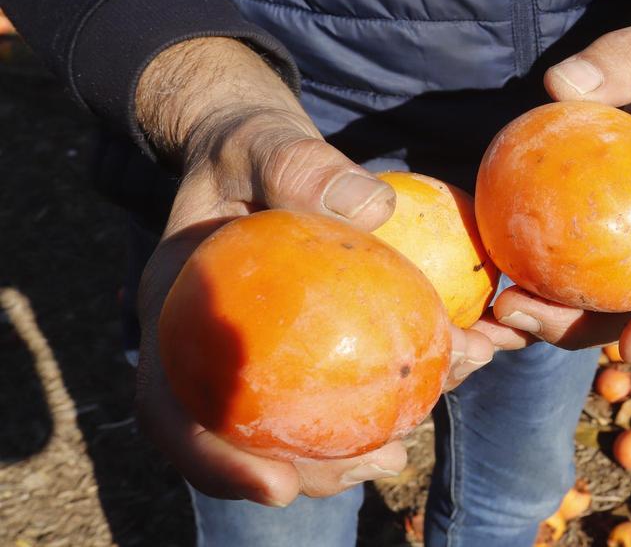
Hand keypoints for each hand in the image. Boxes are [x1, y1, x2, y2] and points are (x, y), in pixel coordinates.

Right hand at [133, 39, 492, 505]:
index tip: (276, 488)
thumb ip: (300, 166)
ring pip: (298, 426)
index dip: (213, 460)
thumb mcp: (266, 144)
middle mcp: (211, 355)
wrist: (261, 153)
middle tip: (384, 463)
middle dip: (312, 471)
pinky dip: (396, 387)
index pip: (172, 408)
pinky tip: (455, 367)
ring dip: (360, 445)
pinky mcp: (308, 350)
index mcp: (175, 318)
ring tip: (417, 439)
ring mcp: (260, 359)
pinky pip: (347, 383)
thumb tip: (373, 206)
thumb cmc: (253, 150)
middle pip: (243, 442)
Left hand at [473, 0, 630, 362]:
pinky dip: (552, 278)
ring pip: (618, 294)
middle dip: (594, 330)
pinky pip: (592, 262)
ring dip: (562, 315)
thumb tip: (560, 86)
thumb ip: (625, 56)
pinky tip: (501, 273)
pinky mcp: (624, 226)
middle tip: (522, 319)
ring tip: (500, 308)